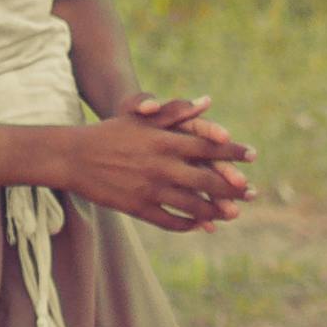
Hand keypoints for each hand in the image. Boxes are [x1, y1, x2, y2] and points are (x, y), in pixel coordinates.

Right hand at [70, 104, 253, 230]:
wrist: (73, 156)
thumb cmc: (112, 132)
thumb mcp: (144, 118)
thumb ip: (177, 112)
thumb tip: (207, 102)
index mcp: (165, 141)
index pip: (209, 147)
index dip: (234, 152)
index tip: (253, 155)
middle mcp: (162, 165)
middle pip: (207, 180)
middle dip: (233, 188)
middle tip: (252, 193)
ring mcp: (150, 189)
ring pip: (193, 205)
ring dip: (216, 211)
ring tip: (232, 214)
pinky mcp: (138, 208)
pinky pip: (170, 221)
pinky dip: (188, 224)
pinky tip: (199, 225)